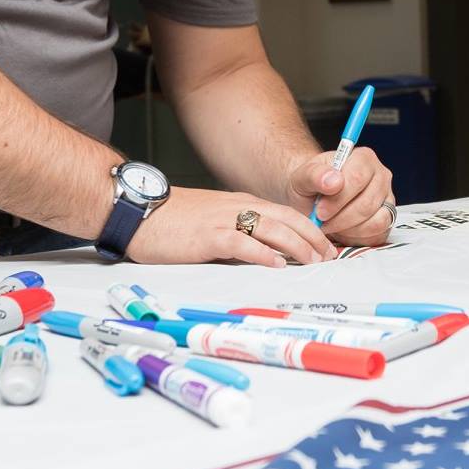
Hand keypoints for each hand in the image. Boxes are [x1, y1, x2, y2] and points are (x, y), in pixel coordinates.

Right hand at [126, 186, 336, 266]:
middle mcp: (237, 208)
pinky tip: (277, 264)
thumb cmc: (172, 220)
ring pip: (272, 229)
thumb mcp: (213, 223)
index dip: (310, 230)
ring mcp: (223, 220)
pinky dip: (263, 253)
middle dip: (312, 238)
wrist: (139, 211)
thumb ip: (237, 235)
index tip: (325, 247)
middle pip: (287, 219)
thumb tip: (261, 256)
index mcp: (240, 204)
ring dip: (297, 246)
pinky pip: (242, 242)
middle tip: (330, 256)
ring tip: (314, 261)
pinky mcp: (208, 236)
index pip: (286, 214)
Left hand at [288, 147, 394, 243]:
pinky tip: (342, 231)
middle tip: (322, 221)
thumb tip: (334, 180)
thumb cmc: (310, 187)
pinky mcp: (387, 219)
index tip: (319, 211)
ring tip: (332, 225)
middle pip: (367, 204)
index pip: (357, 178)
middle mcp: (380, 176)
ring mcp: (387, 199)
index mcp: (363, 158)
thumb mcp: (302, 177)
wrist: (313, 201)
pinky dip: (358, 238)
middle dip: (340, 219)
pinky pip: (378, 234)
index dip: (337, 200)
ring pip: (376, 222)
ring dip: (349, 230)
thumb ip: (314, 175)